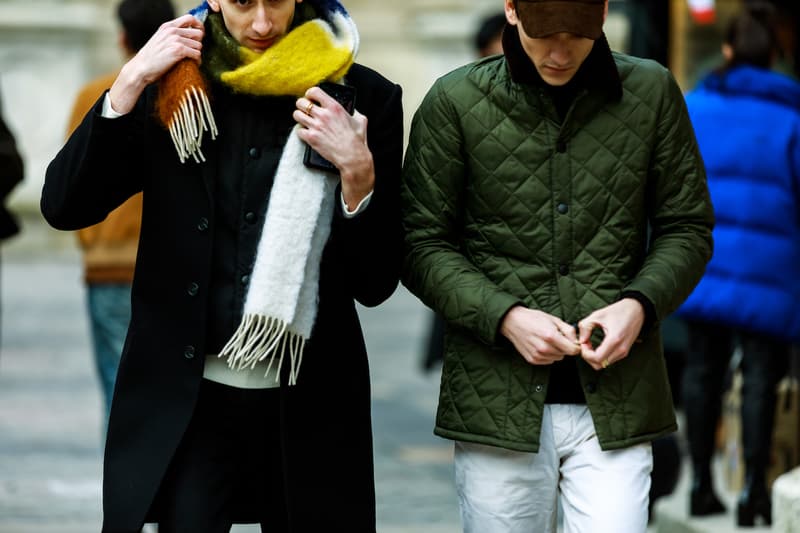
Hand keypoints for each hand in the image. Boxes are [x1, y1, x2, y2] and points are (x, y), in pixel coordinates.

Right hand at [109, 14, 204, 114]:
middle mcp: (172, 31)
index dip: (199, 26)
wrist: (141, 68)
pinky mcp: (178, 50)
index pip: (190, 18)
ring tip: (191, 59)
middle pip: (198, 33)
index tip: (200, 35)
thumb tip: (190, 35)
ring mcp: (175, 40)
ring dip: (197, 54)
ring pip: (199, 45)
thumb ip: (172, 34)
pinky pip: (197, 54)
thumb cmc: (152, 57)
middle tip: (193, 51)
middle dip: (198, 43)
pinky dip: (197, 61)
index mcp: (168, 26)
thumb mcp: (160, 39)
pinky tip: (192, 64)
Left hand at [293, 86, 373, 208]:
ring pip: (296, 115)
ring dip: (300, 117)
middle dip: (302, 105)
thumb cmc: (356, 140)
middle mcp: (323, 115)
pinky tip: (308, 133)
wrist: (352, 156)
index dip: (310, 94)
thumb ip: (353, 112)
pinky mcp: (311, 138)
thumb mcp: (359, 120)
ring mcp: (316, 126)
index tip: (311, 97)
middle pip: (301, 102)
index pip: (314, 91)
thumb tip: (351, 110)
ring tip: (305, 121)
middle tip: (305, 109)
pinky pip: (298, 130)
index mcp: (334, 107)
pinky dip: (302, 132)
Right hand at [500, 306, 580, 364]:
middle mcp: (544, 348)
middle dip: (565, 347)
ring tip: (547, 340)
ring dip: (556, 351)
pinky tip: (541, 345)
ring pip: (557, 358)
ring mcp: (537, 355)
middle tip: (556, 337)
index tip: (573, 342)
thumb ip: (569, 330)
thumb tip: (577, 341)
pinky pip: (548, 360)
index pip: (573, 350)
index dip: (575, 346)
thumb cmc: (534, 318)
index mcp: (551, 336)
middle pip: (565, 354)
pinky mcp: (533, 360)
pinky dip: (548, 355)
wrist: (513, 322)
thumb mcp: (554, 319)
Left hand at [578, 298, 644, 370]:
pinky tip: (597, 345)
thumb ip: (585, 327)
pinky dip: (600, 356)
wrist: (637, 310)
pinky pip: (609, 360)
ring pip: (603, 364)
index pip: (597, 358)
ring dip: (594, 357)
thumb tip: (581, 340)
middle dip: (588, 357)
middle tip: (585, 344)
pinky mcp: (624, 352)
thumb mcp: (598, 315)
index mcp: (615, 339)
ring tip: (590, 343)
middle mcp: (621, 349)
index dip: (586, 354)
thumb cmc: (618, 311)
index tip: (583, 343)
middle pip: (599, 364)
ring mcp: (624, 352)